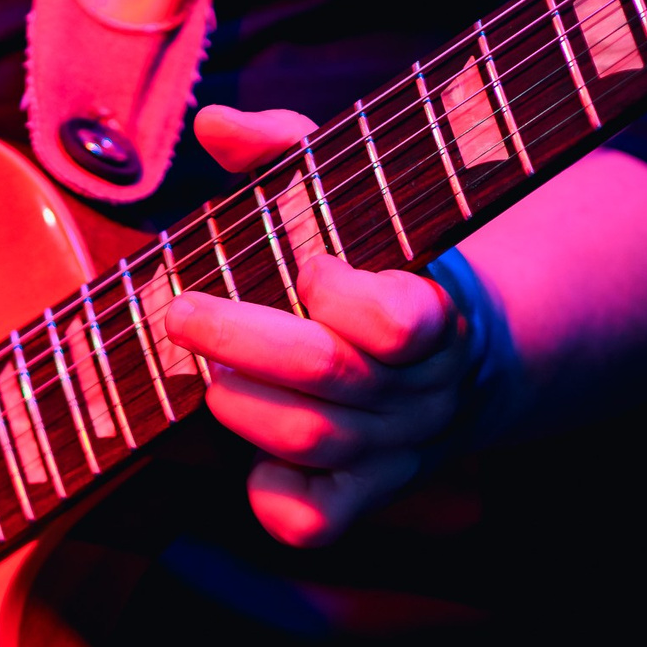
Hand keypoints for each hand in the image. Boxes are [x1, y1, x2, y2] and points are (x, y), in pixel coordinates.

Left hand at [160, 105, 470, 546]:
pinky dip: (267, 491)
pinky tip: (251, 452)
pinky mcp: (366, 498)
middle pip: (324, 376)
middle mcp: (420, 389)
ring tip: (212, 367)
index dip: (341, 293)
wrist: (464, 365)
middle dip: (237, 338)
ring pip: (304, 440)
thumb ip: (289, 151)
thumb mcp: (354, 197)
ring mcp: (395, 452)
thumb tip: (217, 125)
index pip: (400, 322)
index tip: (311, 264)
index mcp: (434, 309)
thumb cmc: (383, 261)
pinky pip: (311, 521)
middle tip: (182, 310)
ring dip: (237, 399)